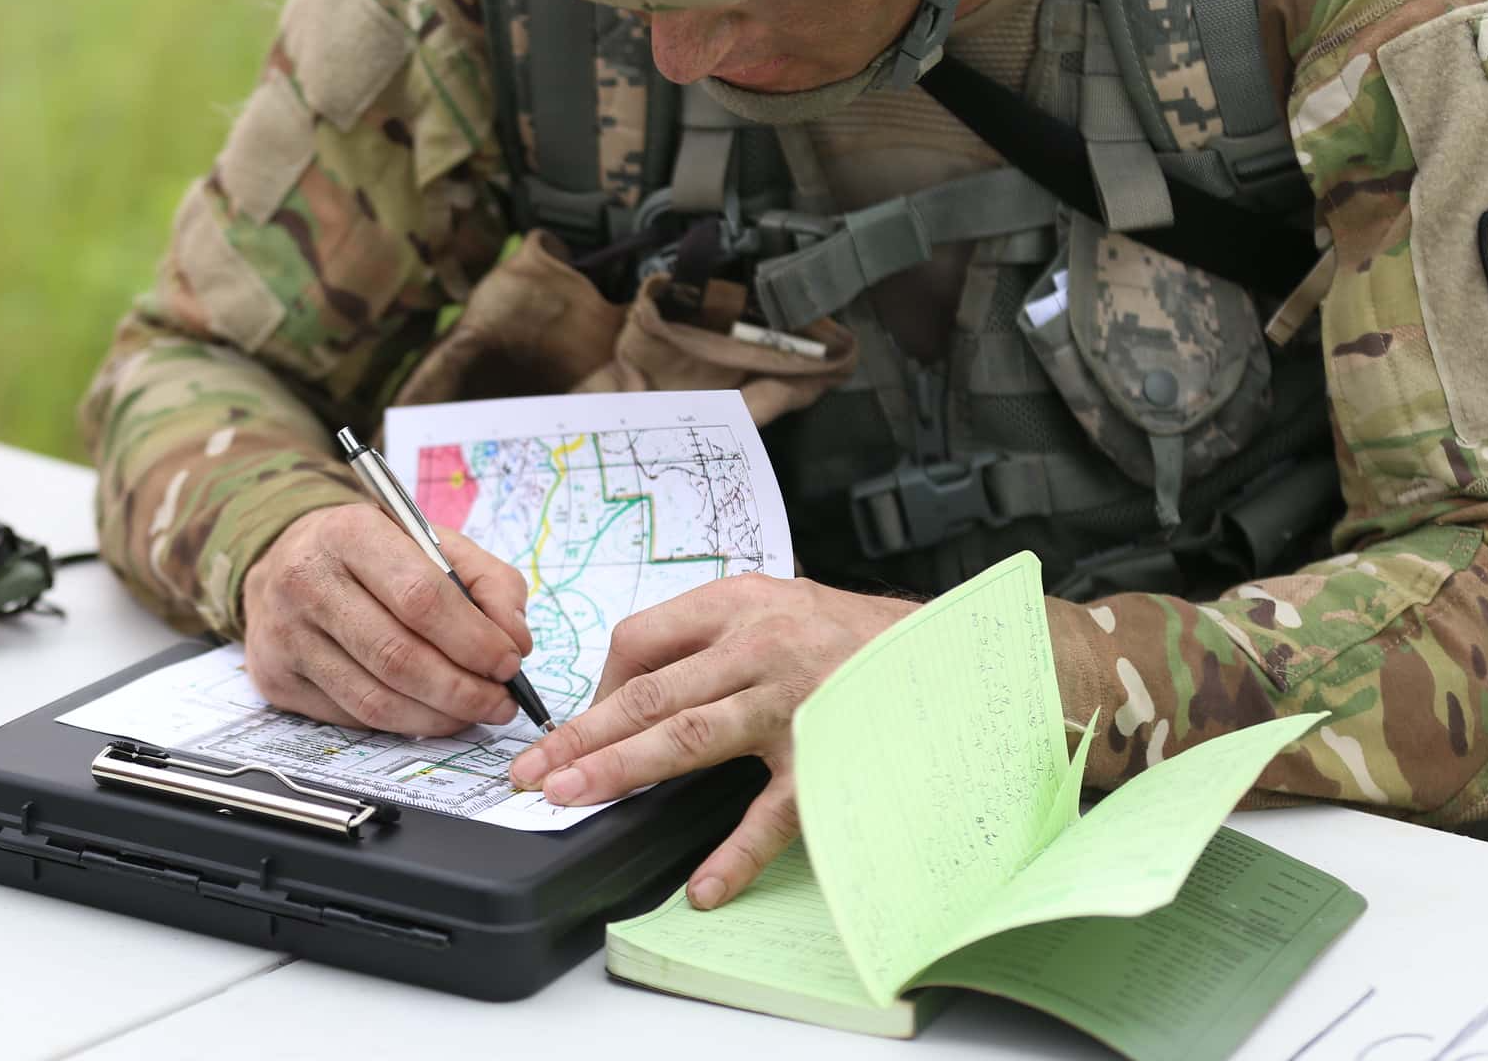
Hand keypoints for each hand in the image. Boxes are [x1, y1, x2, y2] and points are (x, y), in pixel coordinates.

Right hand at [242, 504, 532, 734]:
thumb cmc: (371, 554)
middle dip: (463, 689)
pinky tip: (432, 714)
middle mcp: (307, 582)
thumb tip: (515, 640)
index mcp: (350, 533)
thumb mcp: (431, 542)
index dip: (473, 639)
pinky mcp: (276, 678)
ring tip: (476, 712)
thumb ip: (488, 581)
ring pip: (376, 699)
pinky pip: (353, 717)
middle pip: (398, 656)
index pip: (421, 597)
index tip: (510, 661)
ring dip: (439, 716)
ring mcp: (285, 635)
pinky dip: (404, 724)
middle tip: (501, 701)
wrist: (283, 563)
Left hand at [507, 574, 915, 908]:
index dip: (600, 687)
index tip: (574, 729)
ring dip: (624, 770)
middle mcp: (761, 646)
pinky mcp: (830, 753)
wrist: (955, 647)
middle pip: (650, 692)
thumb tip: (633, 695)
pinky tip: (705, 884)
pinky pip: (775, 809)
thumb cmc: (855, 636)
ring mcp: (795, 701)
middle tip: (532, 772)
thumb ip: (711, 640)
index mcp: (741, 603)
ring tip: (574, 797)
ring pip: (691, 736)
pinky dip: (737, 851)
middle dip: (583, 735)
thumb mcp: (779, 605)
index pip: (642, 639)